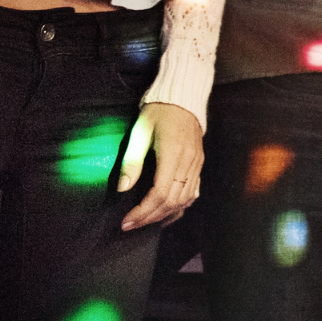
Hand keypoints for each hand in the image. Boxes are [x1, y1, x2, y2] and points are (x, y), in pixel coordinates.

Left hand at [118, 102, 202, 230]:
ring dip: (164, 214)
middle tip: (131, 225)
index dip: (143, 212)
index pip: (160, 194)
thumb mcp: (140, 132)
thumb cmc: (159, 111)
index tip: (126, 221)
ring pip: (184, 200)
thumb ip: (132, 161)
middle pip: (172, 201)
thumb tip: (122, 188)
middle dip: (150, 217)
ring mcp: (196, 164)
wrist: (183, 96)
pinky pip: (192, 192)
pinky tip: (167, 212)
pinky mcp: (198, 164)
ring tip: (145, 221)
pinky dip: (180, 206)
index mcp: (173, 154)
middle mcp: (189, 162)